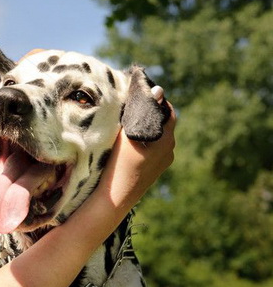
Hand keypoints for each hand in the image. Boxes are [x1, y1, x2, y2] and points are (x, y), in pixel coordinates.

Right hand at [96, 87, 176, 212]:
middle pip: (163, 124)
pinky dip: (145, 142)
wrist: (116, 197)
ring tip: (130, 124)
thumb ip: (144, 111)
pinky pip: (153, 150)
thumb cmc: (119, 163)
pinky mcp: (154, 171)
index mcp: (166, 139)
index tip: (141, 94)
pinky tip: (130, 143)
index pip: (167, 110)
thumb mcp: (128, 134)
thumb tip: (158, 89)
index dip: (156, 100)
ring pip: (158, 138)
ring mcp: (163, 162)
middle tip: (133, 106)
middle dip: (151, 114)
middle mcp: (169, 150)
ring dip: (147, 129)